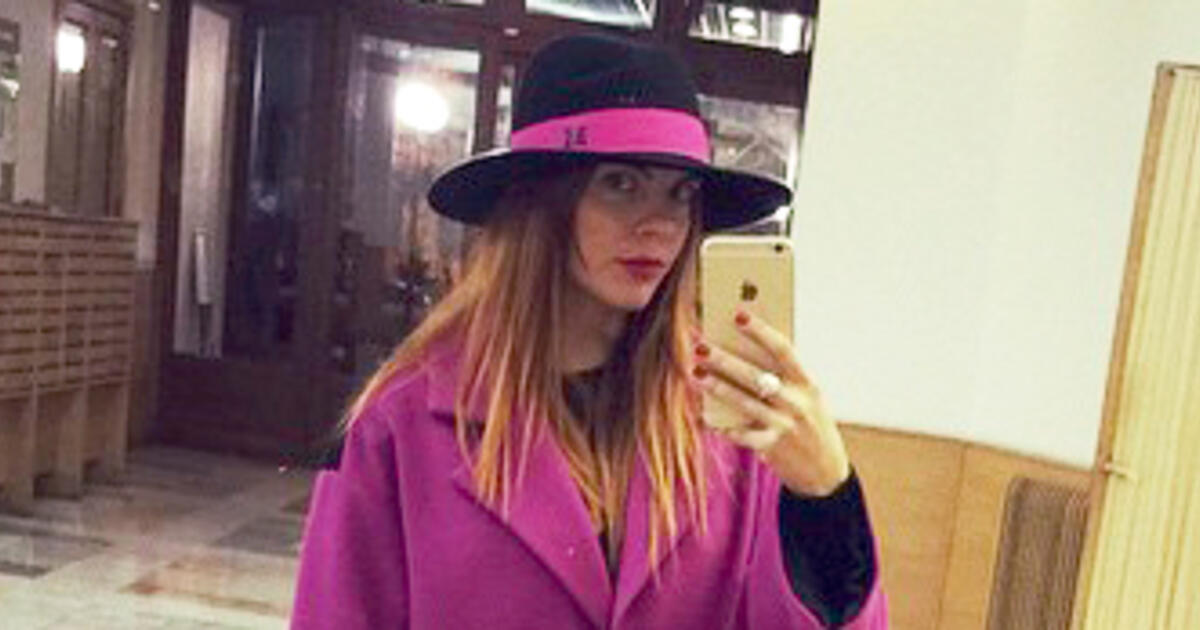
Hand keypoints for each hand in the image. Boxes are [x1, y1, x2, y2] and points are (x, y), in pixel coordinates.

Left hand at [692, 310, 850, 496]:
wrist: (826, 472)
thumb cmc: (809, 424)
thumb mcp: (806, 398)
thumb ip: (782, 379)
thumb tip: (739, 355)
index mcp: (807, 384)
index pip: (783, 350)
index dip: (760, 331)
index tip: (738, 315)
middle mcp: (797, 403)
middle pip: (756, 375)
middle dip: (725, 360)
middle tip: (700, 346)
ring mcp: (785, 425)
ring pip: (744, 402)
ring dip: (717, 387)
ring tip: (695, 373)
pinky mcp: (773, 447)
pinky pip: (741, 434)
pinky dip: (721, 426)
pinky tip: (705, 417)